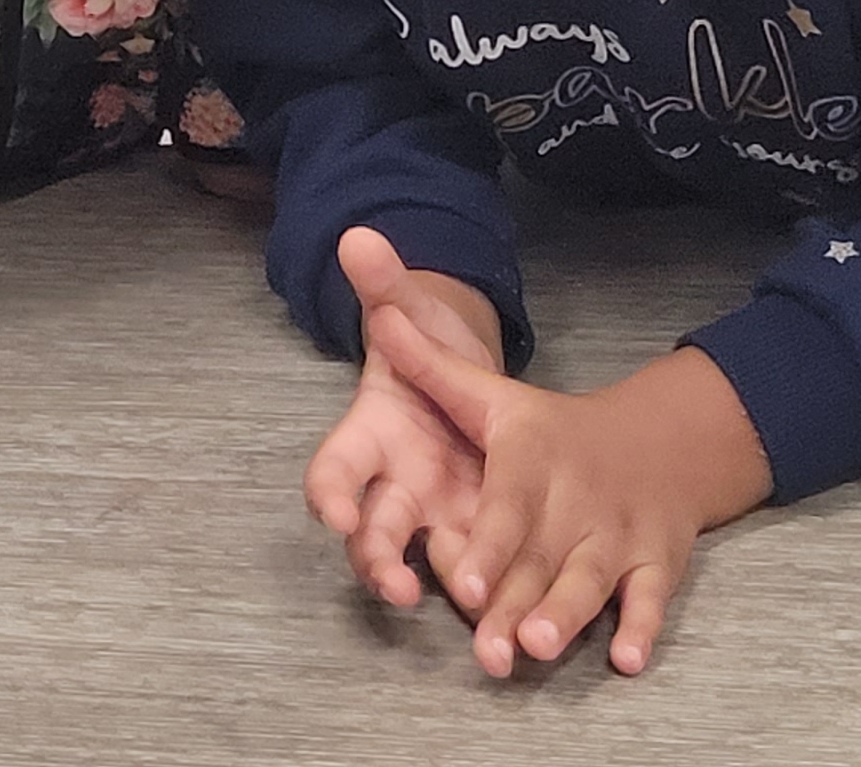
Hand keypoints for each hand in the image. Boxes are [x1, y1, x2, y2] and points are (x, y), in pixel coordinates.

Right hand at [304, 227, 503, 609]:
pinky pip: (487, 575)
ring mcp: (442, 519)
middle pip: (373, 534)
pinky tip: (531, 624)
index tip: (334, 514)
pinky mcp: (487, 541)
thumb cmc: (432, 349)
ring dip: (442, 591)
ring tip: (468, 620)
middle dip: (378, 561)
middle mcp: (397, 487)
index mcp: (371, 438)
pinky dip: (506, 601)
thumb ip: (388, 285)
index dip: (329, 494)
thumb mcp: (415, 313)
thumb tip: (358, 235)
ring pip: (428, 564)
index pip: (332, 470)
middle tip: (394, 585)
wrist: (477, 384)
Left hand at [366, 299, 773, 678]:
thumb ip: (428, 365)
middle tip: (486, 651)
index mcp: (531, 457)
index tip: (461, 581)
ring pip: (589, 582)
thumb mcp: (492, 392)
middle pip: (540, 557)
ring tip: (537, 649)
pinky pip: (651, 598)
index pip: (505, 505)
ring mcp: (618, 533)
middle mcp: (576, 498)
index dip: (486, 545)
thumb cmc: (551, 428)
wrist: (658, 439)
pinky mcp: (656, 562)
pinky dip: (642, 627)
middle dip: (513, 603)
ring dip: (567, 617)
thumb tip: (376, 308)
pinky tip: (626, 661)